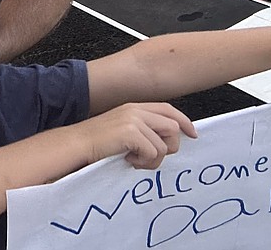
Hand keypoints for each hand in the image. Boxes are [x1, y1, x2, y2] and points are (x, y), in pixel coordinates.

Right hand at [79, 102, 196, 169]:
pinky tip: (128, 160)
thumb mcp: (122, 128)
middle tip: (151, 157)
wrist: (77, 143)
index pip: (168, 109)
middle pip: (173, 127)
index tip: (193, 134)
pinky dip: (144, 162)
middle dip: (169, 147)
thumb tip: (165, 142)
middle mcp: (136, 110)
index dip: (184, 121)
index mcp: (134, 107)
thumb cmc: (97, 142)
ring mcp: (133, 120)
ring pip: (165, 144)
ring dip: (153, 159)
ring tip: (135, 160)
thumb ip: (142, 129)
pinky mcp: (131, 132)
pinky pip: (154, 153)